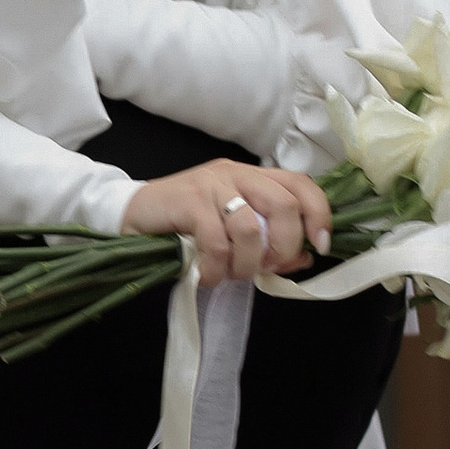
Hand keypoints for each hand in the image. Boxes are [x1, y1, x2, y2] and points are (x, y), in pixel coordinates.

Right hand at [121, 162, 330, 282]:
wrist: (129, 214)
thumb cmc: (184, 225)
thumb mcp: (231, 232)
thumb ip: (267, 242)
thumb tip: (304, 259)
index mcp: (253, 177)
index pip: (301, 185)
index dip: (319, 215)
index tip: (320, 246)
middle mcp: (236, 174)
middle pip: (284, 205)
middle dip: (284, 246)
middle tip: (265, 267)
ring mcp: (212, 185)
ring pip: (251, 229)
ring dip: (245, 263)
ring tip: (228, 274)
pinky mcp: (190, 201)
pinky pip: (217, 243)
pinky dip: (216, 268)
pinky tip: (206, 275)